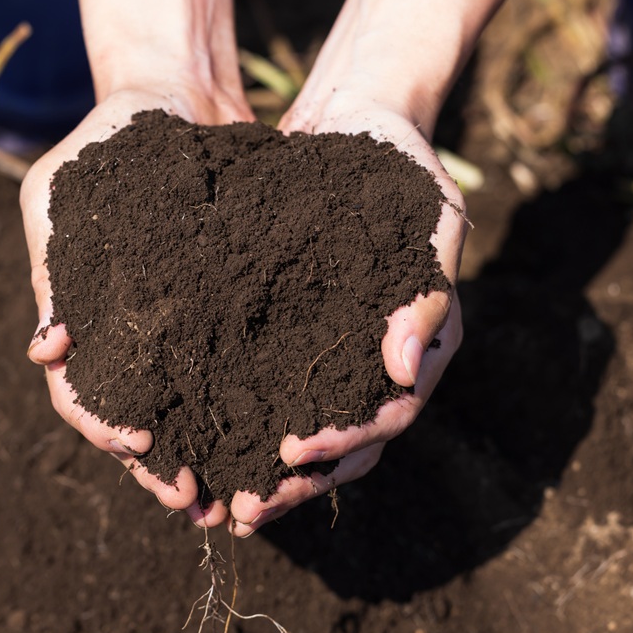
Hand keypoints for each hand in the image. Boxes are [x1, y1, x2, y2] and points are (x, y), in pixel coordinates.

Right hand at [21, 87, 250, 528]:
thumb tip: (46, 354)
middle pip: (135, 421)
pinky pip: (234, 374)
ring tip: (236, 497)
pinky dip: (247, 412)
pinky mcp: (226, 312)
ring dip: (204, 457)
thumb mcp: (63, 193)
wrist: (173, 95)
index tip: (137, 441)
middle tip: (194, 500)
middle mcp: (126, 334)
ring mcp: (176, 328)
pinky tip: (275, 441)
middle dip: (158, 466)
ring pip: (186, 414)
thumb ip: (54, 270)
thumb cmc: (107, 140)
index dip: (103, 423)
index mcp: (77, 315)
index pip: (79, 392)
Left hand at [227, 100, 466, 536]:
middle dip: (297, 483)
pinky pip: (270, 391)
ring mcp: (338, 351)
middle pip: (348, 446)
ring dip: (267, 473)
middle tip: (245, 511)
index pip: (389, 415)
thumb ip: (428, 287)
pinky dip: (243, 424)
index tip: (292, 453)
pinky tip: (201, 444)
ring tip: (219, 503)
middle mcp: (383, 362)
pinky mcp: (293, 333)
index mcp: (425, 343)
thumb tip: (402, 367)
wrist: (357, 121)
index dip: (344, 443)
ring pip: (308, 432)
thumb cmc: (402, 163)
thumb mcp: (431, 213)